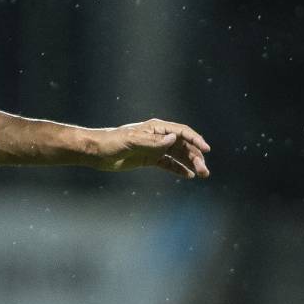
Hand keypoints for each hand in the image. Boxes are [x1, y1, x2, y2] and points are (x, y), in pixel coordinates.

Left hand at [93, 119, 211, 177]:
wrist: (97, 151)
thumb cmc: (112, 142)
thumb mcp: (132, 141)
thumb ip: (153, 142)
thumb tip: (173, 139)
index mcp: (156, 128)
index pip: (181, 132)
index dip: (195, 140)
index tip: (206, 150)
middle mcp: (158, 136)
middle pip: (183, 145)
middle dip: (196, 157)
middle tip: (204, 170)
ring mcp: (155, 148)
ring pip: (178, 155)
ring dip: (190, 164)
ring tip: (202, 174)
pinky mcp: (149, 159)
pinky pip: (168, 164)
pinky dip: (179, 169)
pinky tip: (188, 175)